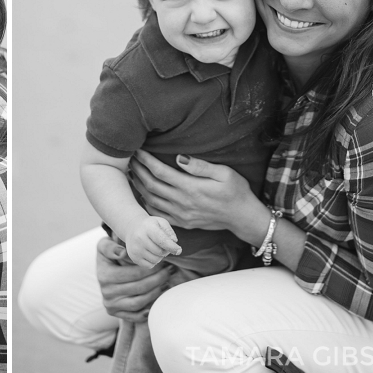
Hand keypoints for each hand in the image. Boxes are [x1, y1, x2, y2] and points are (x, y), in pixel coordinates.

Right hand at [95, 236, 171, 321]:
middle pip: (140, 288)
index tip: (164, 263)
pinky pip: (136, 315)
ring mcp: (110, 305)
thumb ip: (110, 247)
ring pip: (140, 302)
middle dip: (158, 279)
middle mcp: (106, 292)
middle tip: (170, 271)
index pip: (134, 274)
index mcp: (104, 275)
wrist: (104, 269)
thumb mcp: (104, 245)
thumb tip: (122, 253)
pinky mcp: (115, 313)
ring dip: (157, 292)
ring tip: (167, 282)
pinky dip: (149, 310)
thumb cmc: (110, 254)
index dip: (152, 269)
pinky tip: (159, 299)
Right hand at [124, 216, 179, 266]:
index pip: (162, 240)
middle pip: (161, 252)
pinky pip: (150, 265)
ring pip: (156, 260)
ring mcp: (135, 249)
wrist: (132, 229)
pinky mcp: (134, 258)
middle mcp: (139, 238)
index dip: (172, 247)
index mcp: (148, 228)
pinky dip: (153, 261)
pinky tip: (149, 253)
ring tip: (155, 248)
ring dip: (160, 256)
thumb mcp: (160, 222)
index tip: (179, 250)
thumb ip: (169, 231)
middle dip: (166, 250)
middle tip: (162, 244)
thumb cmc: (150, 226)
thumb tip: (174, 242)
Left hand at [130, 151, 255, 231]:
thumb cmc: (236, 191)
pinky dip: (145, 203)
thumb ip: (200, 166)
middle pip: (151, 185)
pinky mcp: (182, 223)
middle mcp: (182, 202)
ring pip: (150, 200)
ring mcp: (180, 215)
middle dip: (138, 170)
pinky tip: (141, 194)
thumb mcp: (225, 173)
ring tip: (132, 173)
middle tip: (129, 159)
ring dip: (138, 186)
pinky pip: (157, 214)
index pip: (160, 171)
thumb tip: (179, 157)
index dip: (146, 160)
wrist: (243, 218)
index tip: (138, 150)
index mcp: (190, 187)